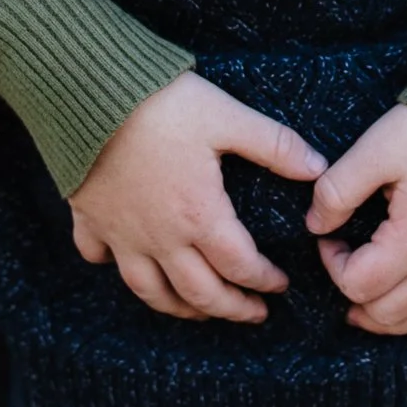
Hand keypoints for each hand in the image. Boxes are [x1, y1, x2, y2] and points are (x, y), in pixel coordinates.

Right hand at [71, 75, 324, 324]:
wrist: (87, 92)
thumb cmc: (161, 103)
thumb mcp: (227, 116)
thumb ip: (275, 145)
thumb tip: (318, 168)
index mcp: (199, 215)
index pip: (240, 265)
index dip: (264, 280)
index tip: (280, 284)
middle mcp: (160, 236)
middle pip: (199, 292)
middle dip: (231, 308)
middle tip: (253, 313)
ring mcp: (121, 233)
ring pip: (150, 290)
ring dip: (179, 306)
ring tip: (198, 310)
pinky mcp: (89, 217)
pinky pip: (98, 256)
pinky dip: (112, 267)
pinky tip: (126, 264)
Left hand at [308, 107, 406, 336]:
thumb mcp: (374, 150)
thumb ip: (336, 191)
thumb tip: (315, 225)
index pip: (357, 285)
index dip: (332, 265)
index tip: (330, 238)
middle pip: (388, 313)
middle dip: (356, 297)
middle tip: (345, 267)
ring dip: (392, 316)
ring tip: (371, 297)